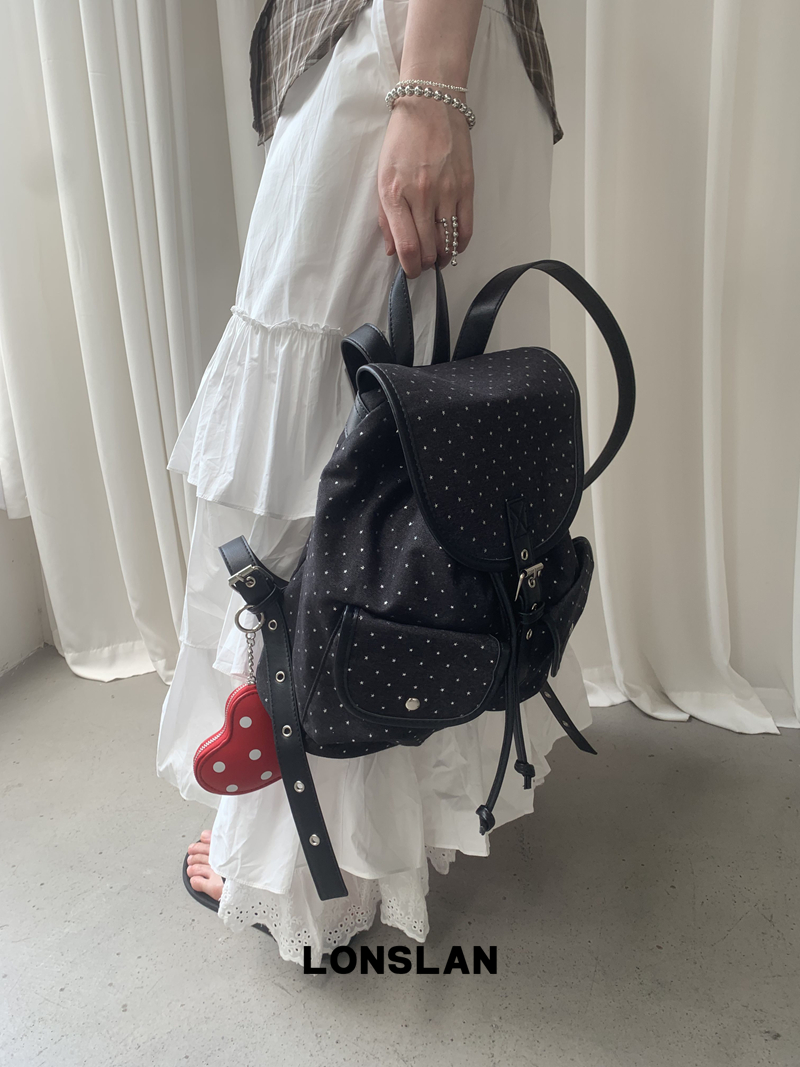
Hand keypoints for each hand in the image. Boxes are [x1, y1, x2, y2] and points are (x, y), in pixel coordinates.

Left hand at [377, 97, 474, 277]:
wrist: (430, 104)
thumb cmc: (402, 139)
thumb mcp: (382, 176)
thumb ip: (385, 216)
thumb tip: (392, 250)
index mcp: (394, 193)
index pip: (406, 246)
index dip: (410, 268)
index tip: (410, 271)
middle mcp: (421, 195)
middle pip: (428, 249)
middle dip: (425, 265)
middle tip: (423, 265)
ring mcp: (446, 191)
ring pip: (447, 243)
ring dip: (443, 258)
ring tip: (438, 258)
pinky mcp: (466, 186)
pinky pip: (466, 228)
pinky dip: (460, 244)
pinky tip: (454, 246)